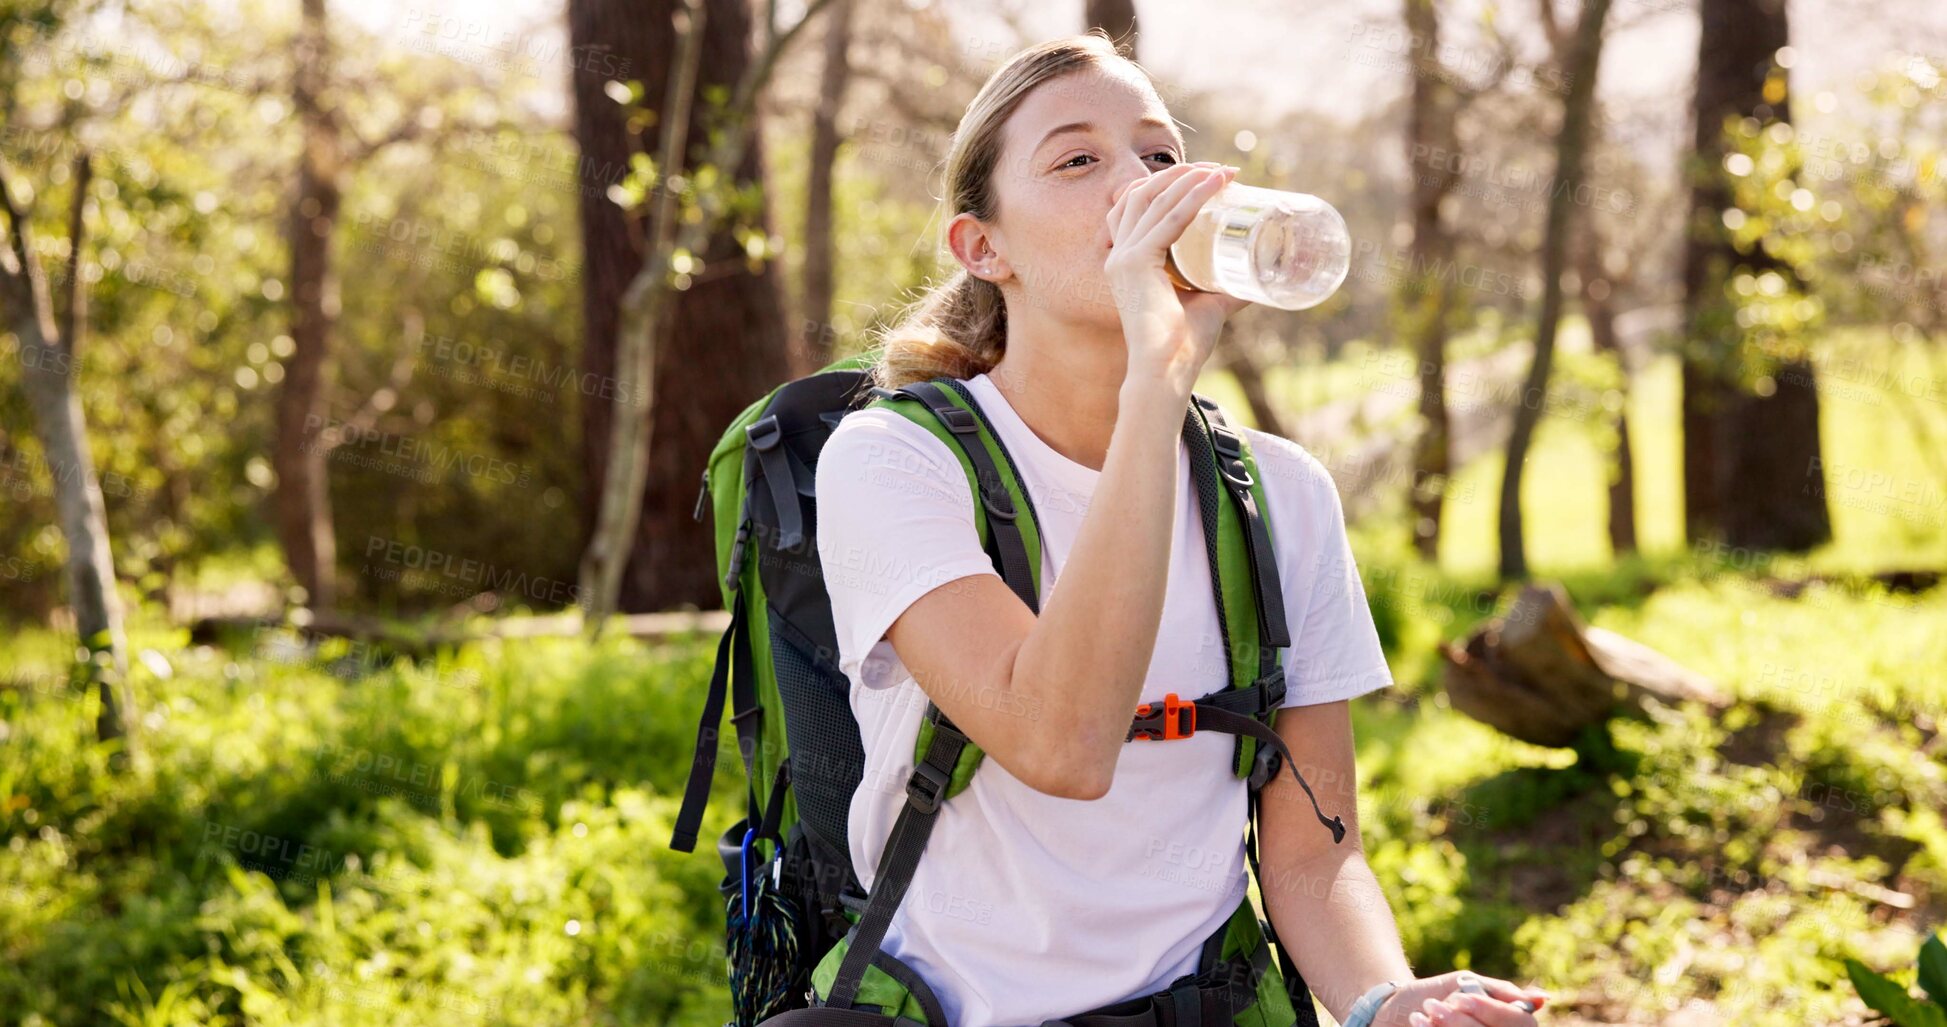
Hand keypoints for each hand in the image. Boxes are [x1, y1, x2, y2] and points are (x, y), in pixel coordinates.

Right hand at [1102, 160, 1250, 398]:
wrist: (1167, 371)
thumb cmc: (1184, 344)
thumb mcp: (1210, 303)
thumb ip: (1229, 288)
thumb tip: (1260, 277)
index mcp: (1128, 261)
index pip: (1141, 207)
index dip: (1171, 184)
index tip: (1209, 177)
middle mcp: (1119, 254)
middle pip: (1143, 194)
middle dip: (1180, 174)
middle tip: (1219, 170)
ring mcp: (1123, 257)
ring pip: (1154, 200)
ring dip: (1189, 178)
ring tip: (1221, 172)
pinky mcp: (1135, 263)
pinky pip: (1167, 221)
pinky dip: (1192, 199)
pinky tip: (1214, 186)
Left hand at [1375, 971, 1550, 1026]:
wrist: (1392, 1009)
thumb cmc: (1433, 994)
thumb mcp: (1465, 983)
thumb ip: (1501, 991)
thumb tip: (1542, 998)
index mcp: (1506, 1025)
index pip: (1521, 1024)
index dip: (1494, 1012)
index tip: (1462, 997)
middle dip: (1462, 1022)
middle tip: (1435, 1005)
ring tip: (1424, 1012)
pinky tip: (1417, 1024)